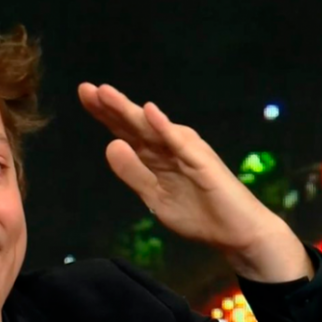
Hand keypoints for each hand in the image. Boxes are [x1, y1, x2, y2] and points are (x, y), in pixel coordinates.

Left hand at [78, 83, 312, 280]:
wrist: (237, 233)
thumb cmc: (198, 213)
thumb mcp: (154, 197)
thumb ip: (132, 173)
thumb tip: (110, 145)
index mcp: (155, 154)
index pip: (125, 130)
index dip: (104, 113)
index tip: (84, 93)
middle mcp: (169, 146)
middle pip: (134, 123)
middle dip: (110, 106)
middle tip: (86, 88)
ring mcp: (186, 151)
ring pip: (152, 127)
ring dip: (129, 110)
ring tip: (106, 94)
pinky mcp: (202, 162)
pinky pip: (180, 143)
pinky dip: (164, 127)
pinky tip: (149, 112)